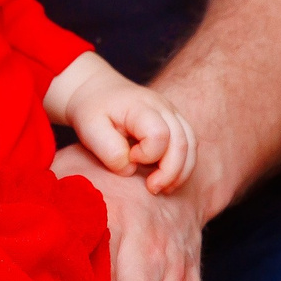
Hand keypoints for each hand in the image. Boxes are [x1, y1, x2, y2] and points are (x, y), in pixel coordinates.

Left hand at [44, 52, 195, 194]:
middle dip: (170, 172)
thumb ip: (109, 150)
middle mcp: (163, 107)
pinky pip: (190, 145)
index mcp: (141, 106)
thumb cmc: (93, 112)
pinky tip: (166, 178)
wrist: (97, 92)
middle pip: (182, 142)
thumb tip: (131, 169)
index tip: (130, 157)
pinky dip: (182, 165)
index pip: (159, 134)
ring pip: (191, 145)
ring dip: (180, 172)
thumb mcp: (89, 129)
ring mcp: (172, 113)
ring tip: (161, 188)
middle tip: (151, 188)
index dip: (148, 154)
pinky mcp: (175, 122)